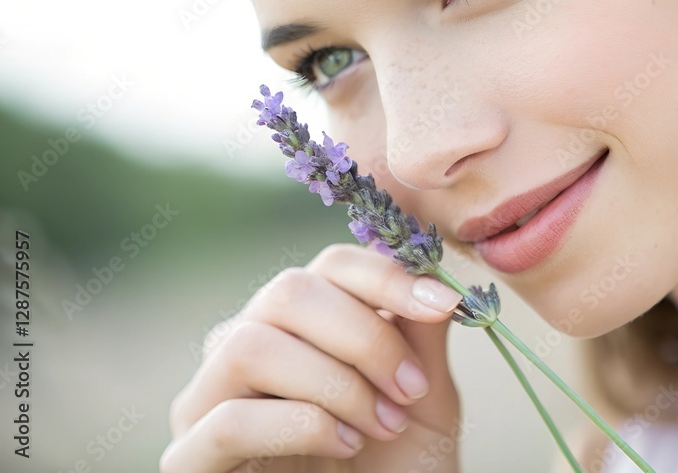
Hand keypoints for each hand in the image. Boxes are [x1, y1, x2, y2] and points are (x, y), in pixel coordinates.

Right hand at [160, 244, 465, 472]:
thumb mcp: (425, 401)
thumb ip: (421, 337)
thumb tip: (430, 269)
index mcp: (300, 326)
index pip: (329, 267)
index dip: (386, 276)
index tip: (443, 303)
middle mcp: (245, 350)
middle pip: (286, 291)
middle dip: (365, 337)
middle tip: (411, 389)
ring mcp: (208, 402)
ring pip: (251, 345)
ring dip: (335, 383)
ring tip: (382, 425)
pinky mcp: (190, 459)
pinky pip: (230, 420)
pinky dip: (301, 426)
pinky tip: (345, 447)